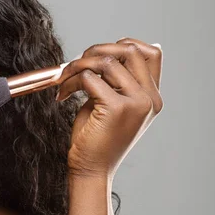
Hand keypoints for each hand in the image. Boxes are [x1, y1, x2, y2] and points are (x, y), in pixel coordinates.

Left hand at [54, 38, 163, 180]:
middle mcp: (150, 98)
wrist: (91, 168)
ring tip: (64, 81)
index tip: (97, 55)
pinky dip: (71, 83)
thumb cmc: (96, 137)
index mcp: (152, 96)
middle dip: (96, 50)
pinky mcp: (118, 108)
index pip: (151, 53)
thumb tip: (106, 52)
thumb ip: (114, 81)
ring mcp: (137, 102)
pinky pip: (90, 78)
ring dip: (77, 66)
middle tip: (75, 66)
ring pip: (106, 60)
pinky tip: (63, 96)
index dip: (123, 45)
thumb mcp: (110, 103)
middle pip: (129, 50)